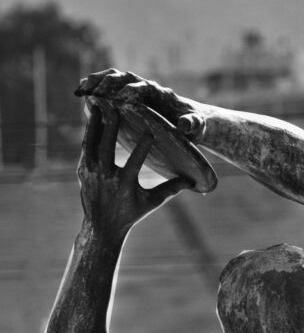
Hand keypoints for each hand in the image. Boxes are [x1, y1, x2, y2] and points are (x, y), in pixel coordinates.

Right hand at [75, 69, 204, 140]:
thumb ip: (192, 124)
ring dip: (98, 81)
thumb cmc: (195, 125)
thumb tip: (184, 125)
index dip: (132, 91)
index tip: (119, 99)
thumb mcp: (197, 126)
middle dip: (110, 83)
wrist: (192, 119)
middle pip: (126, 77)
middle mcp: (147, 87)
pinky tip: (80, 92)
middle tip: (94, 92)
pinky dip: (95, 86)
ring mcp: (136, 88)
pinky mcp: (127, 94)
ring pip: (114, 78)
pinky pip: (108, 86)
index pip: (145, 87)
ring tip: (82, 90)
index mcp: (162, 94)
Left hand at [78, 102, 193, 235]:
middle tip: (115, 106)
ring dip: (94, 124)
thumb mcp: (153, 202)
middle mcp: (105, 177)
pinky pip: (86, 148)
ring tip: (97, 105)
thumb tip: (192, 180)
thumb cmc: (132, 213)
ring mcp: (91, 173)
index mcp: (124, 184)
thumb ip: (171, 189)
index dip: (143, 145)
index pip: (134, 161)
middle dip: (111, 125)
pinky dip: (89, 133)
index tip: (150, 130)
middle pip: (106, 147)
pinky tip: (93, 120)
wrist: (102, 227)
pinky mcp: (82, 171)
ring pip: (91, 143)